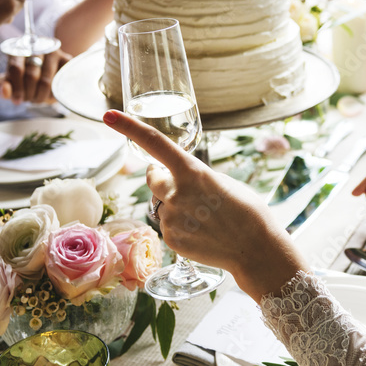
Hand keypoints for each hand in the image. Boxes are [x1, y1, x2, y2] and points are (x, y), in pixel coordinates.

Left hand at [0, 49, 71, 104]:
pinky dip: (54, 93)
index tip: (17, 100)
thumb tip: (6, 91)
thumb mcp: (7, 83)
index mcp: (18, 50)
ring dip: (41, 96)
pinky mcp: (67, 60)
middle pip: (31, 75)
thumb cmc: (22, 79)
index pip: (16, 68)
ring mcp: (53, 52)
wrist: (45, 73)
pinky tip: (50, 94)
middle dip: (29, 94)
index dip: (16, 87)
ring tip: (38, 99)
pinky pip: (60, 82)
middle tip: (29, 100)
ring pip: (46, 81)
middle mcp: (36, 47)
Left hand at [103, 110, 305, 301]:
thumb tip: (177, 177)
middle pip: (153, 178)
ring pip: (162, 204)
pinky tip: (203, 233)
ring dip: (176, 206)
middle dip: (162, 177)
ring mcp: (171, 218)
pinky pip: (168, 225)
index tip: (109, 116)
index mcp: (192, 172)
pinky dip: (181, 226)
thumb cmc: (247, 211)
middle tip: (186, 187)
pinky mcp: (171, 239)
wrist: (256, 249)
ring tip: (206, 217)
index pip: (155, 143)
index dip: (129, 127)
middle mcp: (176, 193)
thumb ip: (195, 176)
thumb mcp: (223, 182)